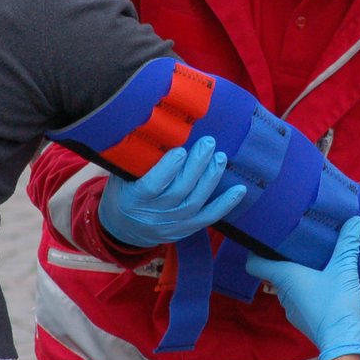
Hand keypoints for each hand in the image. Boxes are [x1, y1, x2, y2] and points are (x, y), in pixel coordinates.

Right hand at [98, 136, 246, 247]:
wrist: (123, 230)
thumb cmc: (123, 195)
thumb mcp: (120, 177)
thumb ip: (134, 160)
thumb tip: (151, 129)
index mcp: (133, 199)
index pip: (152, 185)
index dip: (168, 169)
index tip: (181, 150)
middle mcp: (154, 214)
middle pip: (180, 190)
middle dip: (197, 165)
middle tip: (209, 143)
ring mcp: (172, 224)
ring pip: (196, 201)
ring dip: (211, 178)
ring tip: (221, 157)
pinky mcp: (186, 230)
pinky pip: (209, 218)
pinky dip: (226, 204)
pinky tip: (239, 189)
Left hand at [245, 216, 359, 359]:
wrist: (344, 342)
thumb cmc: (337, 303)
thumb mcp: (344, 269)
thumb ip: (348, 244)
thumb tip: (354, 219)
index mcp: (285, 277)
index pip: (255, 264)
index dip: (255, 250)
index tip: (263, 238)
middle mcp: (283, 293)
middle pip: (275, 272)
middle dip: (284, 258)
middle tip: (298, 242)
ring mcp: (292, 309)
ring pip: (289, 286)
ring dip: (298, 275)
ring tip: (314, 261)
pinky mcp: (303, 320)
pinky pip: (300, 299)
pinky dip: (307, 290)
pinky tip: (324, 284)